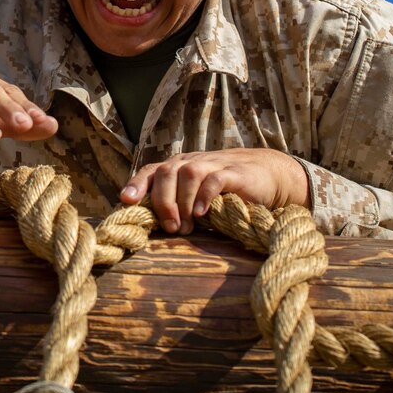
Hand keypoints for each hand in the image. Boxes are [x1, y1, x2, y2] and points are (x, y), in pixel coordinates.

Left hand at [118, 148, 308, 234]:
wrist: (266, 175)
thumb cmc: (225, 192)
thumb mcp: (197, 197)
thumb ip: (177, 205)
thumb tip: (150, 230)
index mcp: (178, 167)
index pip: (152, 171)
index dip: (137, 184)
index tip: (126, 201)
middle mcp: (191, 162)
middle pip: (167, 172)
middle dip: (163, 202)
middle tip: (171, 228)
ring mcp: (213, 164)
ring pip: (188, 174)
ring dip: (182, 202)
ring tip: (186, 227)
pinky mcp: (233, 172)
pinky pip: (214, 179)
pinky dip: (204, 196)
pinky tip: (202, 213)